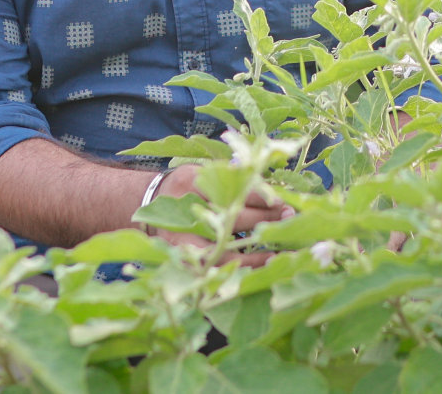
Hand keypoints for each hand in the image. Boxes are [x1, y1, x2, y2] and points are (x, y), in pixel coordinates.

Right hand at [150, 164, 292, 267]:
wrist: (151, 204)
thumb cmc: (191, 187)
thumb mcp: (206, 172)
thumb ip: (233, 179)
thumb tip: (276, 194)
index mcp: (192, 181)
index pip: (233, 190)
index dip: (260, 197)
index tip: (282, 202)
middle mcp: (184, 209)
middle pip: (232, 217)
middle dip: (265, 220)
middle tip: (290, 219)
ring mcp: (181, 237)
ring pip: (226, 248)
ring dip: (258, 251)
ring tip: (282, 249)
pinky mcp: (182, 258)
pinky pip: (216, 267)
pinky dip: (241, 268)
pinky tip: (261, 265)